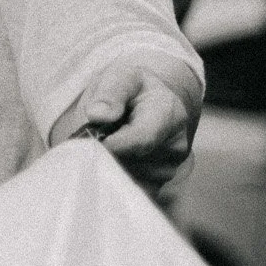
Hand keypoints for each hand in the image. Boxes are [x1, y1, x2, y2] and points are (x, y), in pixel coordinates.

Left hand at [52, 58, 201, 203]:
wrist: (147, 103)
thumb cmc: (132, 89)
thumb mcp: (120, 76)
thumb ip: (110, 91)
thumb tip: (98, 114)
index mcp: (169, 112)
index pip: (142, 138)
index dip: (113, 144)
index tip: (90, 142)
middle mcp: (176, 144)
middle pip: (133, 162)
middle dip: (107, 153)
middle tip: (92, 139)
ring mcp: (170, 168)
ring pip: (129, 178)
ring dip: (109, 165)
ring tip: (107, 143)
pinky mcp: (159, 186)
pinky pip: (130, 190)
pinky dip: (114, 178)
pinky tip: (113, 159)